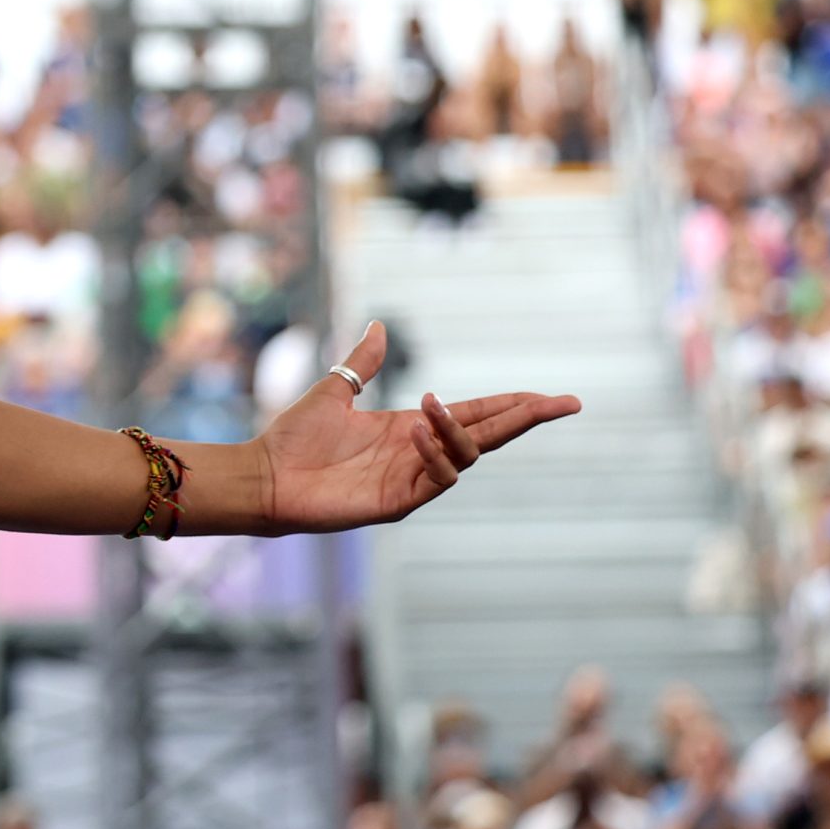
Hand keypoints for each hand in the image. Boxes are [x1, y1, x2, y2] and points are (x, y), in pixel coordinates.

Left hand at [252, 322, 581, 534]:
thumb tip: (378, 325)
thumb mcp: (334, 390)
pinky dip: (436, 454)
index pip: (476, 414)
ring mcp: (413, 479)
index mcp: (412, 428)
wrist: (265, 476)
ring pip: (467, 456)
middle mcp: (420, 453)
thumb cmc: (295, 438)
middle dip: (526, 417)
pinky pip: (437, 479)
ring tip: (429, 408)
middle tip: (564, 402)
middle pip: (489, 435)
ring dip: (459, 429)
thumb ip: (362, 362)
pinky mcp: (399, 502)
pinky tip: (417, 432)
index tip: (551, 397)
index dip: (513, 405)